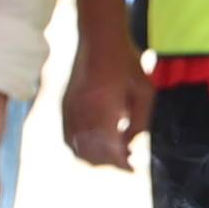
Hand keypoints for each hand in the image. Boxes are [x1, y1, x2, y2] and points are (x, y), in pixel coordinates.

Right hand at [62, 45, 153, 171]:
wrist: (99, 38)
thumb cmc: (126, 63)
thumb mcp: (144, 92)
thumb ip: (140, 123)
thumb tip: (132, 147)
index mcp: (104, 110)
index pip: (109, 149)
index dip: (120, 164)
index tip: (132, 169)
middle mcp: (82, 113)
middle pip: (90, 154)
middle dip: (108, 163)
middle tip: (127, 161)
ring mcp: (70, 110)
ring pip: (76, 147)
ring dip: (94, 156)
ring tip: (115, 152)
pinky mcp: (65, 106)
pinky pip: (68, 136)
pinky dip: (81, 146)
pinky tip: (97, 142)